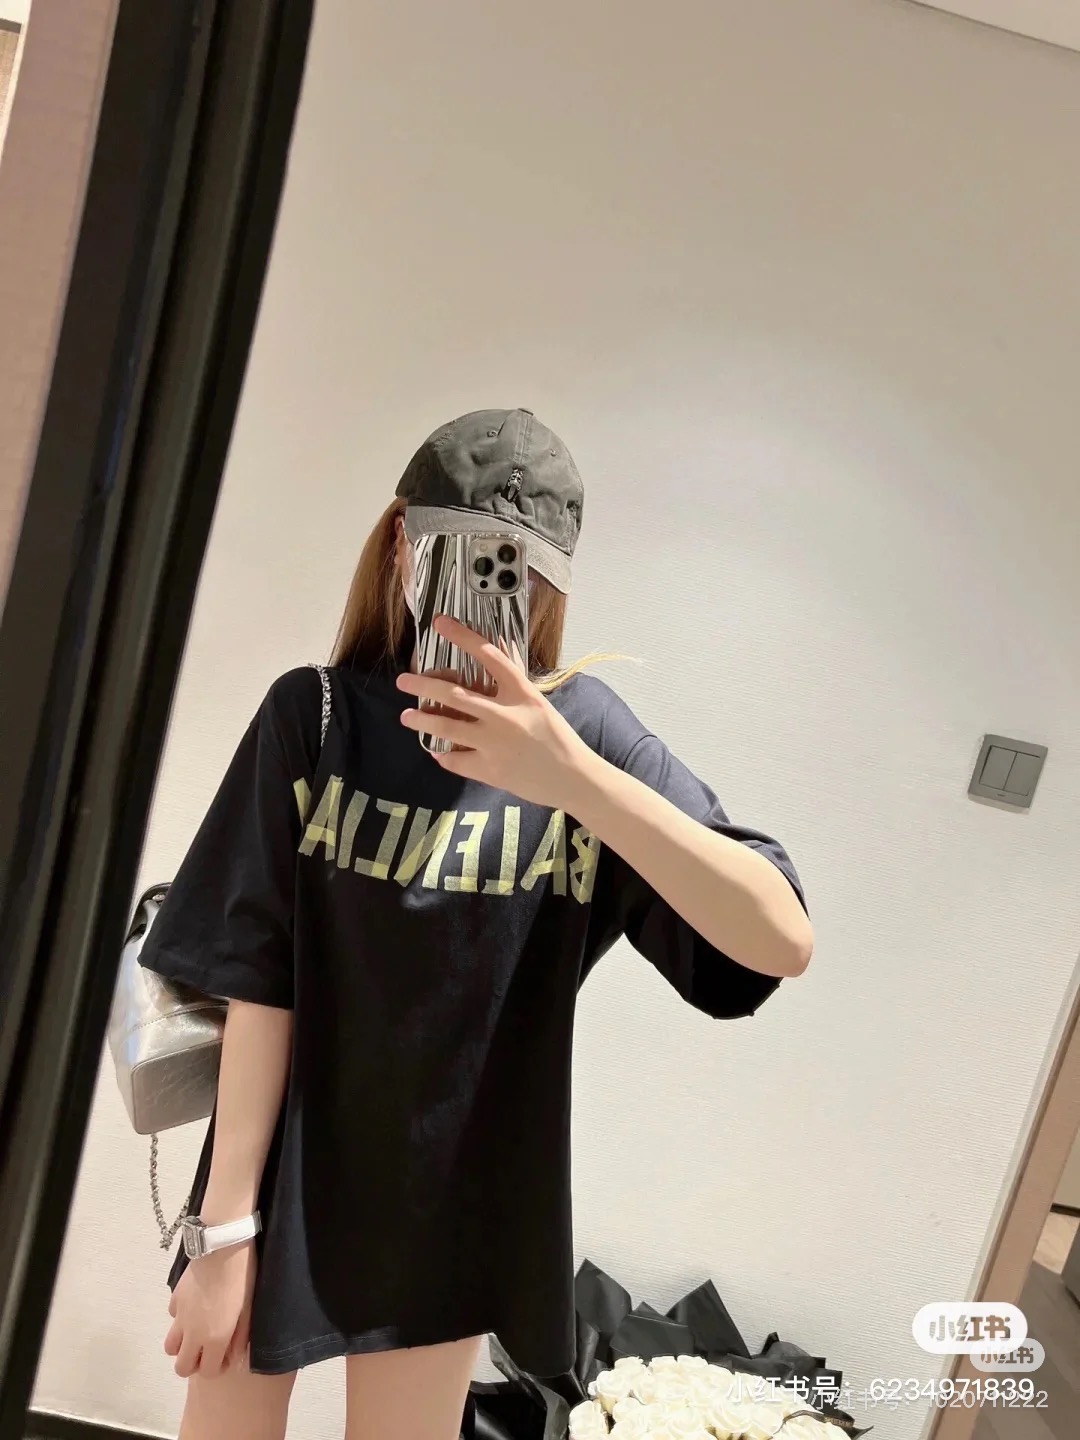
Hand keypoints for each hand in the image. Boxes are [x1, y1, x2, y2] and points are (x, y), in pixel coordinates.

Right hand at [164, 1241, 255, 1378]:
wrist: (223, 1247)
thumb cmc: (243, 1278)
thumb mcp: (249, 1310)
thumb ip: (241, 1338)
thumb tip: (235, 1358)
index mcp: (214, 1338)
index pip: (207, 1373)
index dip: (217, 1368)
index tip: (226, 1356)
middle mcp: (193, 1333)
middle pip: (181, 1368)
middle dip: (194, 1364)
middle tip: (208, 1349)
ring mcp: (180, 1316)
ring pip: (170, 1348)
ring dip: (182, 1346)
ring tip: (197, 1332)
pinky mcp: (174, 1299)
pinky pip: (172, 1319)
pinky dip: (181, 1319)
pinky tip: (195, 1306)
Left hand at [397, 616, 596, 809]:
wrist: (573, 778)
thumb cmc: (558, 739)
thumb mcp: (538, 704)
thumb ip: (512, 688)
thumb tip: (489, 663)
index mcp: (521, 693)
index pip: (488, 655)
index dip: (462, 636)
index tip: (440, 623)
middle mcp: (504, 715)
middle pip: (454, 694)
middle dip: (422, 686)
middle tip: (403, 681)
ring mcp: (494, 744)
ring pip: (446, 727)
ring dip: (422, 721)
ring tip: (407, 717)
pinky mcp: (489, 770)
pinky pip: (454, 760)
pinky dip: (443, 755)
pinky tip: (438, 751)